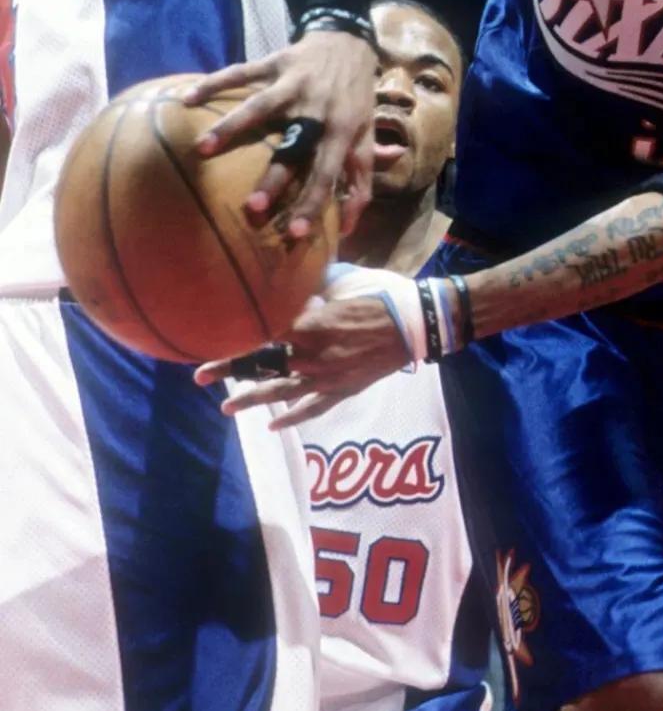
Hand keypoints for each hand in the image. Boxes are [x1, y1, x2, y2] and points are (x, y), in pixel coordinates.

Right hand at [183, 29, 376, 239]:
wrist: (349, 40)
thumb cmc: (355, 98)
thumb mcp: (366, 136)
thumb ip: (361, 181)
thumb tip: (349, 227)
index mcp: (341, 130)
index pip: (327, 173)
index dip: (312, 203)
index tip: (294, 233)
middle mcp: (316, 109)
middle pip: (293, 147)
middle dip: (274, 177)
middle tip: (253, 207)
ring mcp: (292, 84)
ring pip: (260, 107)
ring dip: (231, 127)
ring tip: (202, 149)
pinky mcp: (273, 63)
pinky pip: (240, 73)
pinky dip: (214, 83)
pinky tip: (187, 99)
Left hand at [195, 268, 413, 428]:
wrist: (416, 326)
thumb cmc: (380, 298)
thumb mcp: (342, 286)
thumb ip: (312, 292)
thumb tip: (290, 288)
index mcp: (311, 325)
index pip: (262, 334)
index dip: (235, 339)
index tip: (208, 339)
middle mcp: (313, 355)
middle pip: (263, 365)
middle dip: (229, 371)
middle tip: (199, 377)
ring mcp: (328, 377)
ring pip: (281, 391)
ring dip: (251, 399)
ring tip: (226, 408)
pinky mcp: (343, 390)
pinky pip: (313, 408)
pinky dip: (293, 417)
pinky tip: (274, 425)